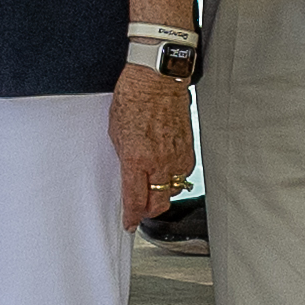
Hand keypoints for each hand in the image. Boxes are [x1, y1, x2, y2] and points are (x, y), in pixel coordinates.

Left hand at [110, 67, 192, 219]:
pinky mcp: (189, 148)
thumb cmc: (133, 99)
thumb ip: (124, 160)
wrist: (157, 80)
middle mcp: (159, 161)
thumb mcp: (115, 132)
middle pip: (159, 203)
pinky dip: (174, 176)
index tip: (129, 223)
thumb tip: (128, 176)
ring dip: (163, 193)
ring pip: (173, 190)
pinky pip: (184, 173)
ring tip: (153, 185)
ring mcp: (177, 156)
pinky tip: (166, 169)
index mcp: (136, 159)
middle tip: (140, 209)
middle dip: (148, 211)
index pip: (135, 200)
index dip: (131, 216)